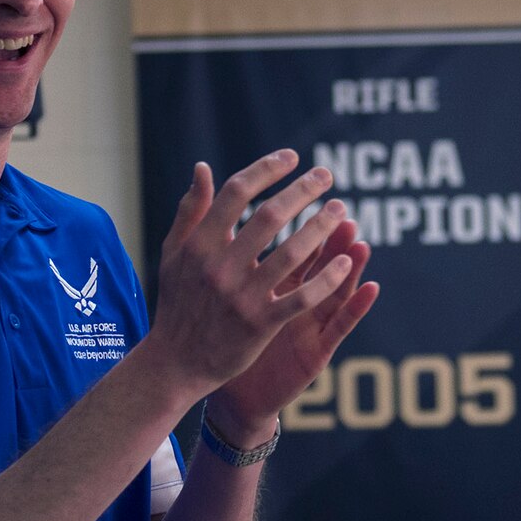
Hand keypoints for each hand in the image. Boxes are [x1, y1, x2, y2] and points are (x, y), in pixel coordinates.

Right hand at [145, 153, 357, 407]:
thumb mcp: (174, 254)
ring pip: (292, 252)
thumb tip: (203, 167)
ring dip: (322, 227)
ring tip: (342, 209)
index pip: (237, 193)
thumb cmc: (178, 302)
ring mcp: (242, 296)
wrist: (176, 362)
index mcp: (198, 244)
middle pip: (270, 216)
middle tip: (327, 175)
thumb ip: (191, 211)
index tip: (291, 157)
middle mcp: (220, 266)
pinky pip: (302, 297)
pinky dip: (326, 278)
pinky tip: (345, 262)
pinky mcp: (261, 324)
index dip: (266, 170)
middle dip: (303, 191)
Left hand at [207, 218, 378, 444]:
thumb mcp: (224, 295)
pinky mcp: (317, 351)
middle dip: (331, 236)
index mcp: (276, 285)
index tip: (308, 188)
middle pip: (321, 262)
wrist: (225, 393)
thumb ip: (223, 252)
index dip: (304, 221)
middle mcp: (298, 300)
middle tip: (341, 210)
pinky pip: (340, 327)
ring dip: (350, 266)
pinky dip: (357, 307)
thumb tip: (216, 206)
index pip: (295, 246)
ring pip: (336, 289)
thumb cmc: (223, 341)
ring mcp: (310, 324)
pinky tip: (372, 288)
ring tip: (361, 242)